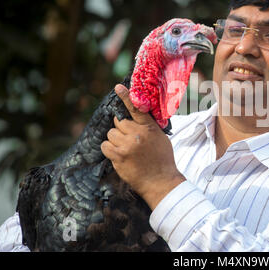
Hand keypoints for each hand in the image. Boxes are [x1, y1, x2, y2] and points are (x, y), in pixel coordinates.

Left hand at [101, 84, 185, 209]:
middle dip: (121, 130)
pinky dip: (109, 150)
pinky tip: (119, 156)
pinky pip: (105, 146)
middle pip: (118, 122)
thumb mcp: (161, 139)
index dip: (126, 96)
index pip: (136, 108)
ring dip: (115, 141)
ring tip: (126, 150)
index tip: (118, 87)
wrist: (161, 182)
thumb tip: (136, 119)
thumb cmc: (163, 160)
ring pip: (111, 134)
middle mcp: (138, 134)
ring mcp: (127, 145)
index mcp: (149, 128)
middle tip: (129, 140)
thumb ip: (148, 127)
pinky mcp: (119, 156)